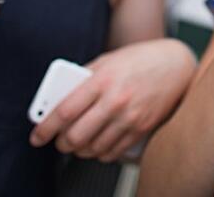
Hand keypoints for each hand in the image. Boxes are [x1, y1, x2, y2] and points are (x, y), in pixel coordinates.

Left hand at [29, 39, 195, 162]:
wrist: (176, 64)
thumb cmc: (140, 60)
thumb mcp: (107, 60)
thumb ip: (84, 79)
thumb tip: (59, 99)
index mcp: (102, 80)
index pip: (64, 112)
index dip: (44, 128)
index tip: (37, 136)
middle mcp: (116, 100)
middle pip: (75, 136)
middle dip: (61, 143)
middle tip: (59, 140)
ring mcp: (130, 117)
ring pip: (93, 149)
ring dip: (80, 150)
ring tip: (79, 142)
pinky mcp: (142, 129)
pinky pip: (112, 152)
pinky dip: (100, 153)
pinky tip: (98, 143)